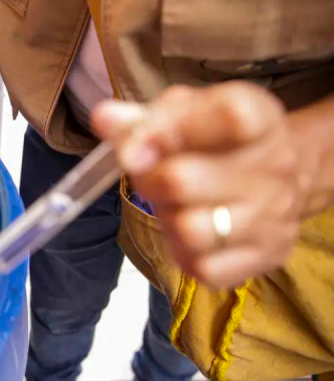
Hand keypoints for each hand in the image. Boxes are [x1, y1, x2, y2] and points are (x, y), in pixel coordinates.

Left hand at [92, 82, 302, 287]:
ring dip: (168, 220)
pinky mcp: (267, 257)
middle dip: (149, 181)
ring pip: (192, 231)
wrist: (276, 179)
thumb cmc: (216, 139)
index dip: (168, 130)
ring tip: (174, 206)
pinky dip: (184, 254)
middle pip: (182, 181)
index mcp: (260, 117)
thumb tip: (103, 118)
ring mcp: (274, 216)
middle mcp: (275, 166)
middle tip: (150, 178)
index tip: (134, 146)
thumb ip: (143, 118)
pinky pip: (204, 267)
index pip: (227, 116)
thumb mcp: (184, 113)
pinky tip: (189, 235)